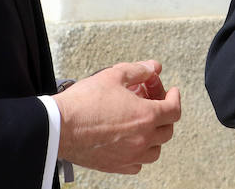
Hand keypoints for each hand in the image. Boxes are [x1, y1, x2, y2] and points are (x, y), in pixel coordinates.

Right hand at [54, 60, 180, 173]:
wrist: (59, 126)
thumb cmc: (85, 101)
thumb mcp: (114, 75)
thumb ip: (138, 70)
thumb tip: (154, 67)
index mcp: (146, 116)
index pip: (174, 110)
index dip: (175, 97)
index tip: (172, 91)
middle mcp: (142, 139)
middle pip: (167, 130)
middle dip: (164, 113)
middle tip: (151, 101)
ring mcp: (130, 156)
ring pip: (155, 150)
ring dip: (154, 135)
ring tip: (142, 121)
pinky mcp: (115, 166)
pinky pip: (137, 164)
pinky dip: (140, 153)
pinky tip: (130, 140)